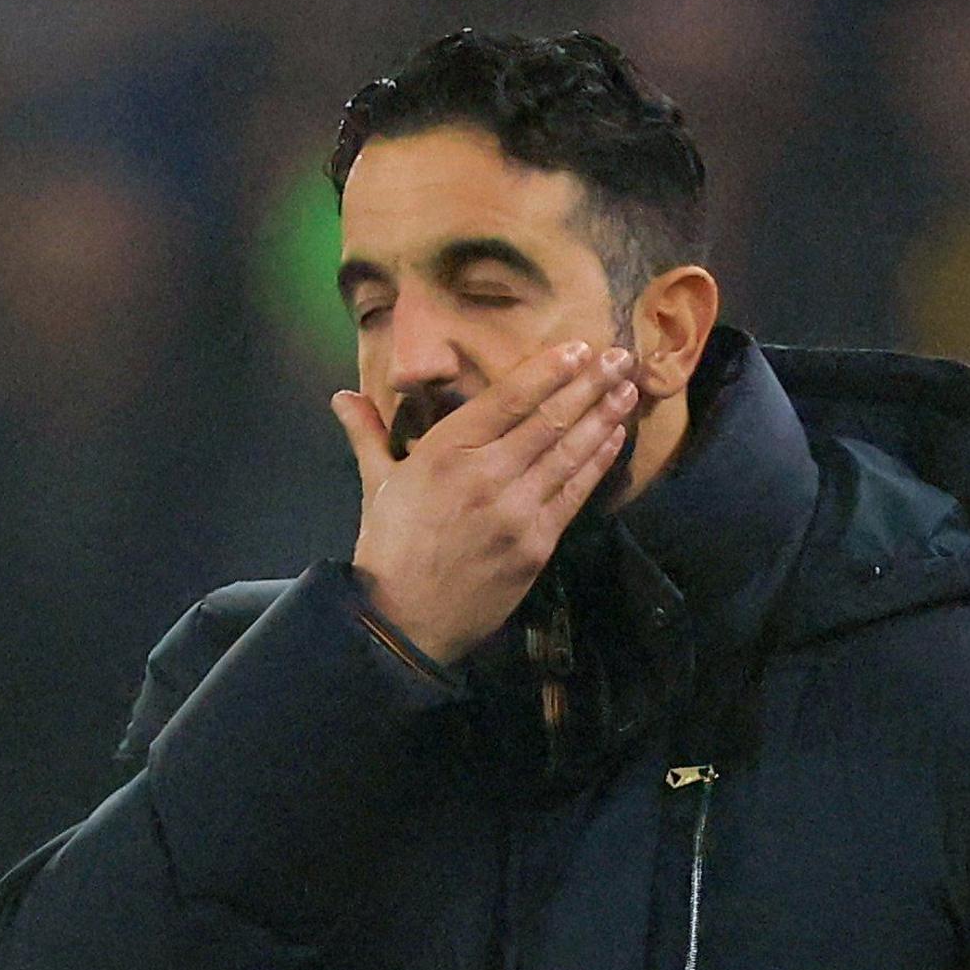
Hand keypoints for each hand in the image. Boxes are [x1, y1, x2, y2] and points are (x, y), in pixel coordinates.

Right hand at [335, 341, 636, 664]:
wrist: (404, 621)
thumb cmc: (390, 547)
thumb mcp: (377, 483)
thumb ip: (367, 433)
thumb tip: (340, 396)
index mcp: (446, 451)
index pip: (508, 398)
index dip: (549, 370)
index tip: (579, 348)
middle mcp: (487, 473)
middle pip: (549, 420)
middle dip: (590, 385)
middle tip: (620, 357)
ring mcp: (517, 510)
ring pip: (570, 453)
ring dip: (604, 418)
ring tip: (628, 390)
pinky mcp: (537, 544)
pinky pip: (575, 494)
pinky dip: (597, 463)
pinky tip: (614, 439)